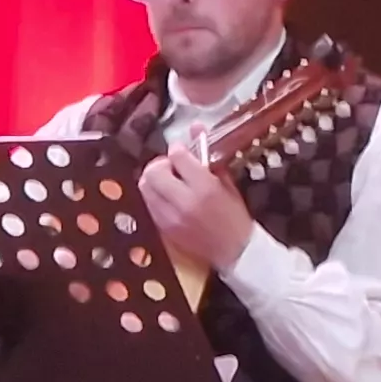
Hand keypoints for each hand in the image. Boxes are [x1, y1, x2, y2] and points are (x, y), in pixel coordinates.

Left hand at [141, 149, 258, 274]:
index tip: (183, 151)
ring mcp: (170, 217)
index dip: (178, 148)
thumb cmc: (235, 217)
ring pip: (145, 187)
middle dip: (161, 164)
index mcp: (205, 188)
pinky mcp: (163, 228)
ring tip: (169, 182)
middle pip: (153, 171)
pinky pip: (148, 203)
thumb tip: (196, 128)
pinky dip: (154, 195)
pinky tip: (168, 197)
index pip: (177, 156)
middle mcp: (184, 201)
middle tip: (173, 167)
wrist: (234, 253)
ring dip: (154, 179)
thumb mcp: (228, 184)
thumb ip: (209, 156)